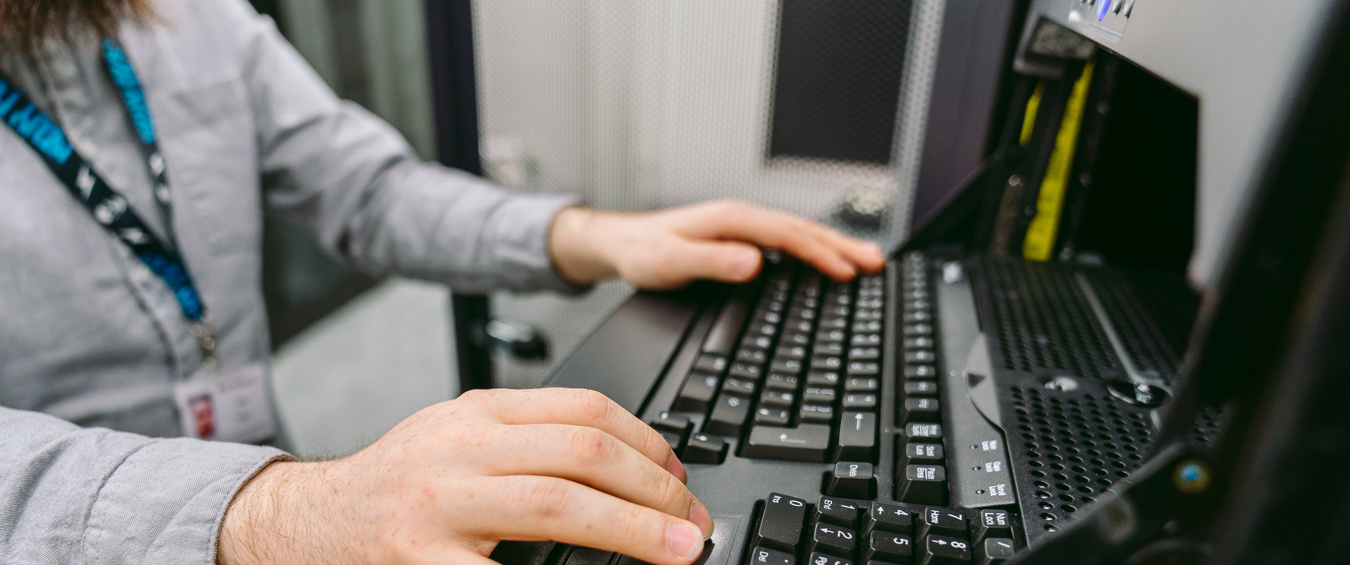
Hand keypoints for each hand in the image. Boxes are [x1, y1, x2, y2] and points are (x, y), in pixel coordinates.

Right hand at [217, 388, 712, 564]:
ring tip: (677, 551)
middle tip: (693, 523)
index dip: (650, 444)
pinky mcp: (424, 561)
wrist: (307, 523)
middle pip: (585, 453)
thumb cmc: (397, 486)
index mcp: (479, 412)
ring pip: (561, 503)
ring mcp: (440, 504)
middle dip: (656, 490)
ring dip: (635, 530)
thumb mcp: (460, 439)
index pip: (585, 409)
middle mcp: (462, 448)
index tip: (681, 477)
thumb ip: (531, 442)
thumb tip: (626, 467)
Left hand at [549, 200, 886, 289]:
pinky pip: (787, 242)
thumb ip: (711, 262)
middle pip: (803, 230)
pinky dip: (813, 250)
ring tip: (866, 260)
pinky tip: (825, 261)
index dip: (820, 254)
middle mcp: (741, 219)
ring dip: (833, 246)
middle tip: (877, 263)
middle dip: (842, 245)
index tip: (846, 272)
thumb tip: (754, 262)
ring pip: (798, 235)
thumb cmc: (642, 253)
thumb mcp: (670, 262)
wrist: (620, 243)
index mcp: (731, 220)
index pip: (788, 236)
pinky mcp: (739, 239)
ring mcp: (742, 227)